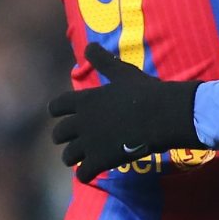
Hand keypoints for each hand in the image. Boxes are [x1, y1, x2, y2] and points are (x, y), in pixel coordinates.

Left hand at [49, 43, 202, 182]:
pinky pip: (83, 174)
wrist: (163, 114)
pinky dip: (86, 174)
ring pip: (68, 156)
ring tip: (83, 158)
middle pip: (58, 134)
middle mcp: (81, 122)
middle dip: (64, 137)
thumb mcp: (122, 72)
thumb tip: (88, 45)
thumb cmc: (144, 91)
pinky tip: (93, 171)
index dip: (57, 111)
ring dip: (74, 157)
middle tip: (75, 139)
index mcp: (85, 100)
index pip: (56, 106)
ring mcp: (89, 143)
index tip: (61, 114)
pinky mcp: (100, 160)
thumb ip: (103, 60)